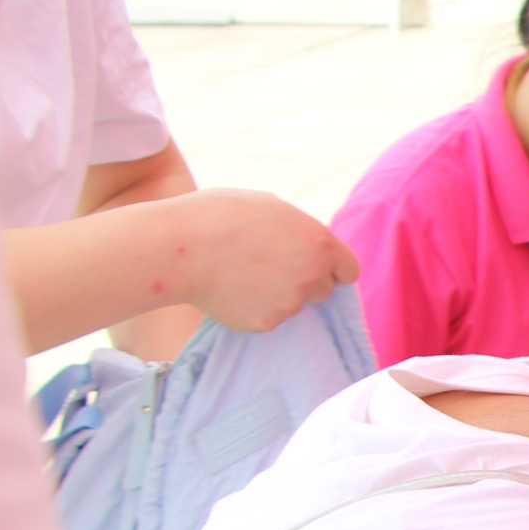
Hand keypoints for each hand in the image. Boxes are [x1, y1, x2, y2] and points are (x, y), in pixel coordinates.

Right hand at [175, 189, 358, 331]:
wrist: (180, 248)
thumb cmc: (219, 216)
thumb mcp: (270, 206)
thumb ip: (299, 229)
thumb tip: (308, 243)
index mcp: (320, 244)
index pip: (348, 270)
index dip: (332, 269)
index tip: (317, 268)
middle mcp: (312, 277)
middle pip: (323, 290)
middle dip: (304, 281)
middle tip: (268, 267)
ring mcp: (290, 303)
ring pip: (293, 304)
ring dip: (277, 295)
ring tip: (242, 273)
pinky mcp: (266, 323)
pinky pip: (268, 318)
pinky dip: (254, 308)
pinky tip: (230, 289)